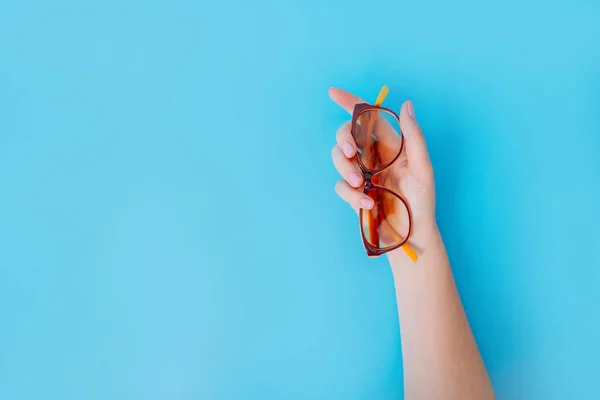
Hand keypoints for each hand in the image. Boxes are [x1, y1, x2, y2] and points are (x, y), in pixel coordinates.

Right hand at [329, 87, 437, 252]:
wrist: (411, 236)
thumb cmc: (422, 203)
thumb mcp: (422, 168)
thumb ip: (413, 137)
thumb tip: (405, 104)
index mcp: (391, 146)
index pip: (368, 118)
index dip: (351, 104)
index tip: (333, 93)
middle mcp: (374, 157)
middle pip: (347, 135)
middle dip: (344, 139)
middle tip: (351, 152)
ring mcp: (362, 175)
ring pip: (339, 158)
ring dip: (345, 168)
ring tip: (361, 185)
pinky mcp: (354, 194)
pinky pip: (341, 185)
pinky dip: (351, 194)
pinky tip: (367, 204)